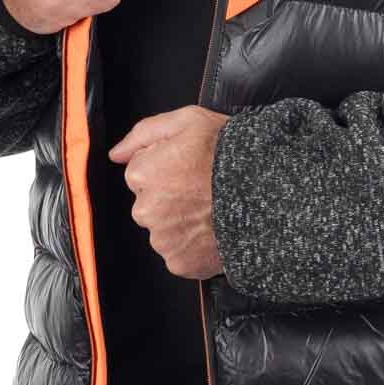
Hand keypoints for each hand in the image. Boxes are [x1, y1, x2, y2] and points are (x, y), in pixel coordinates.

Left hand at [108, 105, 230, 280]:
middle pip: (150, 202)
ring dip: (181, 221)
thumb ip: (145, 132)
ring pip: (164, 229)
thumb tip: (116, 153)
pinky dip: (193, 245)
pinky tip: (213, 229)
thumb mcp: (189, 121)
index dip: (167, 165)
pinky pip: (179, 253)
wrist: (268, 194)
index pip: (141, 171)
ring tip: (212, 209)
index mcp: (144, 173)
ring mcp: (163, 240)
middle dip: (169, 196)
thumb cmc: (230, 154)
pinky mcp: (181, 263)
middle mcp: (146, 210)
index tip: (190, 165)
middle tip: (203, 187)